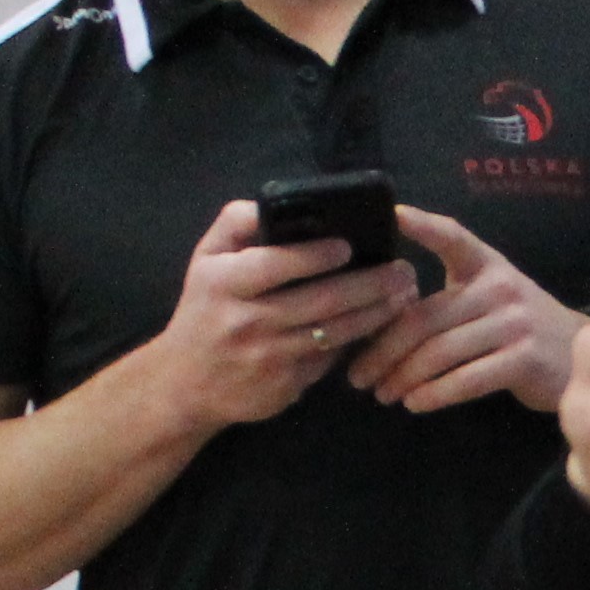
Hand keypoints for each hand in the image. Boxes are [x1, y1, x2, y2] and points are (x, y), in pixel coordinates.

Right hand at [150, 199, 422, 432]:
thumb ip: (236, 223)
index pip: (277, 265)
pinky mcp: (285, 388)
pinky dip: (355, 342)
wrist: (186, 383)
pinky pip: (327, 361)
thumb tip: (277, 200)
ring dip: (373, 316)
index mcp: (225, 283)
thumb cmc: (204, 308)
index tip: (349, 245)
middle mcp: (246, 321)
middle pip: (318, 302)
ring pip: (331, 335)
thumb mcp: (205, 259)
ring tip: (402, 297)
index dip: (316, 256)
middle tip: (403, 271)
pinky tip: (381, 326)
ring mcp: (268, 359)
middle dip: (367, 286)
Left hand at [345, 207, 584, 413]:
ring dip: (404, 378)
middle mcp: (499, 288)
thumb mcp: (491, 298)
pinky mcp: (523, 359)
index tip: (393, 216)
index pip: (453, 237)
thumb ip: (449, 298)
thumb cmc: (521, 329)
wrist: (580, 360)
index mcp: (486, 265)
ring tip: (382, 394)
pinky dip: (435, 394)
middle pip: (426, 317)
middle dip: (384, 349)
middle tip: (357, 376)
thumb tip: (384, 314)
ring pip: (441, 352)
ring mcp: (514, 323)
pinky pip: (467, 379)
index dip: (423, 226)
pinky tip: (415, 404)